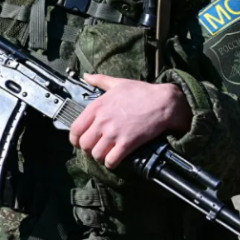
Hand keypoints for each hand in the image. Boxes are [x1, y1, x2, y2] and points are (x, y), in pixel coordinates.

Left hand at [69, 74, 193, 169]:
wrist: (163, 102)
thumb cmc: (141, 92)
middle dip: (87, 149)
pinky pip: (111, 160)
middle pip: (84, 145)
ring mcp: (114, 133)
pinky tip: (114, 160)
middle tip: (94, 149)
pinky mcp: (127, 143)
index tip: (79, 142)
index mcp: (97, 107)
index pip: (75, 129)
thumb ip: (99, 80)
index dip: (75, 139)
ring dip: (99, 157)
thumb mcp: (117, 83)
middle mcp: (102, 121)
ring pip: (96, 154)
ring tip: (104, 155)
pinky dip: (111, 164)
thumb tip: (86, 76)